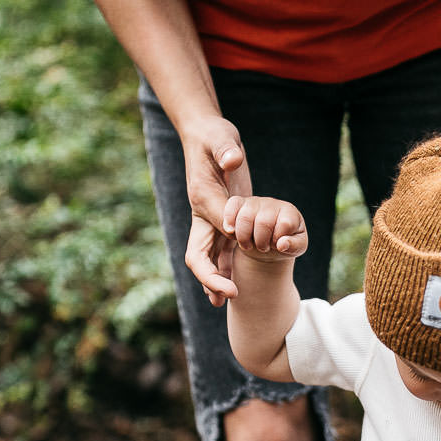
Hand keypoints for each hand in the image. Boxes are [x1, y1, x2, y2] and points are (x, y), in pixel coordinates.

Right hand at [179, 116, 253, 306]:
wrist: (208, 138)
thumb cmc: (215, 138)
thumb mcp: (221, 139)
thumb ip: (226, 150)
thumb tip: (233, 160)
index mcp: (202, 197)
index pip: (213, 224)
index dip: (227, 237)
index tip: (241, 246)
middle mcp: (203, 215)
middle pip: (199, 255)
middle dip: (211, 277)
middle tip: (228, 296)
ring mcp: (211, 222)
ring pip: (209, 260)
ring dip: (216, 282)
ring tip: (225, 303)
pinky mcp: (223, 224)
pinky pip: (221, 254)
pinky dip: (225, 272)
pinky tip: (233, 290)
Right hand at [224, 195, 308, 260]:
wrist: (267, 242)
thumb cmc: (283, 243)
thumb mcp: (296, 248)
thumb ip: (294, 246)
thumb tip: (282, 244)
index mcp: (289, 212)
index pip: (285, 224)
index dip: (278, 240)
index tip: (277, 246)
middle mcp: (272, 203)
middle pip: (263, 223)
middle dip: (261, 242)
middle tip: (263, 248)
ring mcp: (254, 202)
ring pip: (245, 218)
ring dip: (244, 237)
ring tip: (248, 245)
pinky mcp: (239, 203)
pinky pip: (232, 206)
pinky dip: (228, 221)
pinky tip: (231, 233)